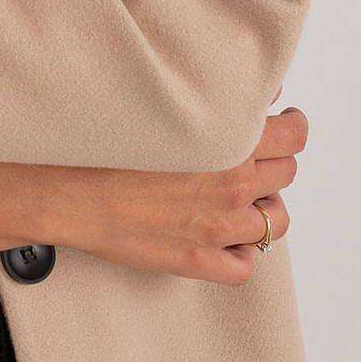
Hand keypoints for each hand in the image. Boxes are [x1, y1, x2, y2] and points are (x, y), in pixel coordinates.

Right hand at [51, 102, 307, 284]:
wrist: (67, 188)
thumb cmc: (107, 143)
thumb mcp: (163, 105)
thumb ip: (216, 100)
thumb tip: (253, 95)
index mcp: (229, 143)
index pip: (294, 136)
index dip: (292, 127)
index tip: (285, 122)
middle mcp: (232, 186)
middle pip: (287, 175)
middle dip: (275, 162)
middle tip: (255, 154)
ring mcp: (218, 229)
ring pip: (275, 223)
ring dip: (263, 207)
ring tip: (240, 196)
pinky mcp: (198, 261)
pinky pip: (244, 267)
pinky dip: (241, 252)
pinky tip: (224, 236)